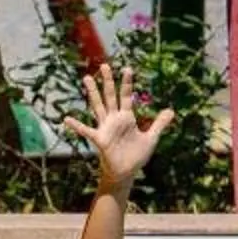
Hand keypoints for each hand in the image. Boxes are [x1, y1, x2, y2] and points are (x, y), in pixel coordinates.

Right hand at [62, 66, 176, 196]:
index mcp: (126, 118)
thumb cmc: (136, 156)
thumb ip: (159, 124)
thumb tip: (171, 110)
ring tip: (86, 78)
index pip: (126, 96)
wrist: (126, 173)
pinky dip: (76, 125)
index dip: (127, 83)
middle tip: (104, 65)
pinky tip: (66, 119)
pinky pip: (86, 131)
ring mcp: (105, 128)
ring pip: (98, 106)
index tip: (127, 68)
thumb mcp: (151, 138)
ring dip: (93, 93)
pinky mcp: (99, 139)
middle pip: (110, 96)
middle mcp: (114, 119)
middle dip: (108, 81)